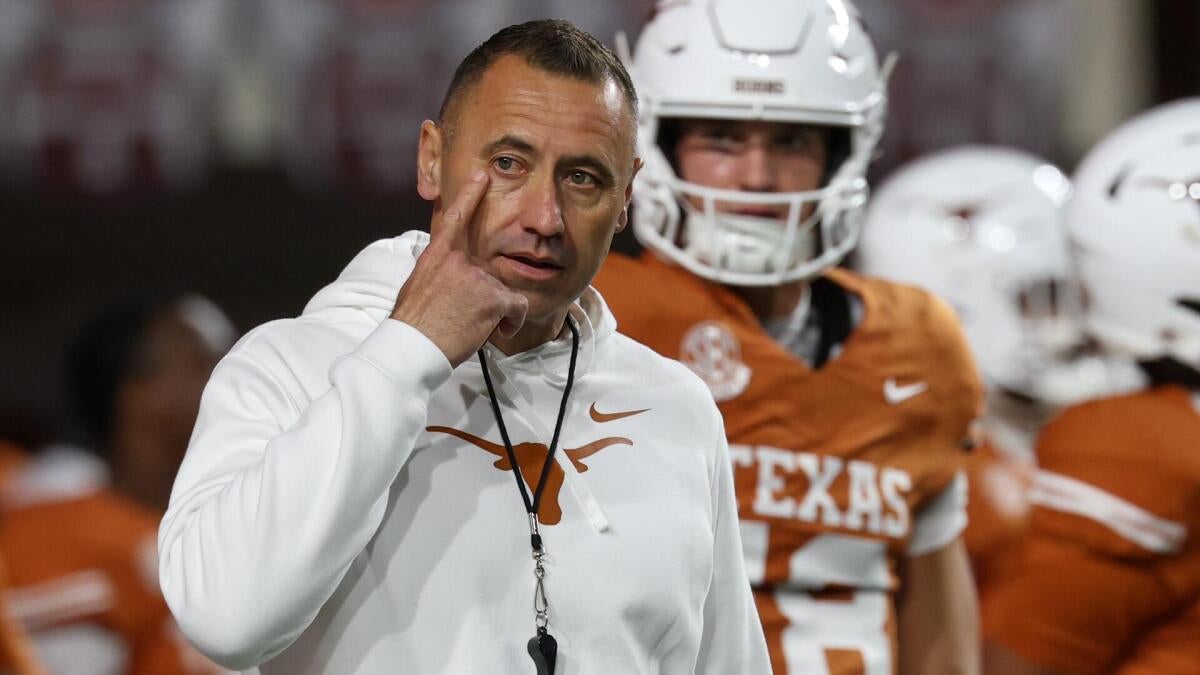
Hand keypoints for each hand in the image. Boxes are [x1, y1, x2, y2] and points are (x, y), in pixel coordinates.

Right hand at [391, 170, 527, 366]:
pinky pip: (517, 306)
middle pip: (488, 273)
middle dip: (486, 296)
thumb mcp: (418, 286)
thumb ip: (438, 273)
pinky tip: (497, 331)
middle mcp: (458, 260)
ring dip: (496, 312)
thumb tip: (447, 277)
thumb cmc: (412, 324)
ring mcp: (477, 277)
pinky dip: (512, 321)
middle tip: (468, 318)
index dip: (470, 194)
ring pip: (503, 291)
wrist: (413, 346)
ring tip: (475, 328)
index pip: (455, 218)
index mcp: (436, 256)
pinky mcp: (493, 296)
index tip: (483, 175)